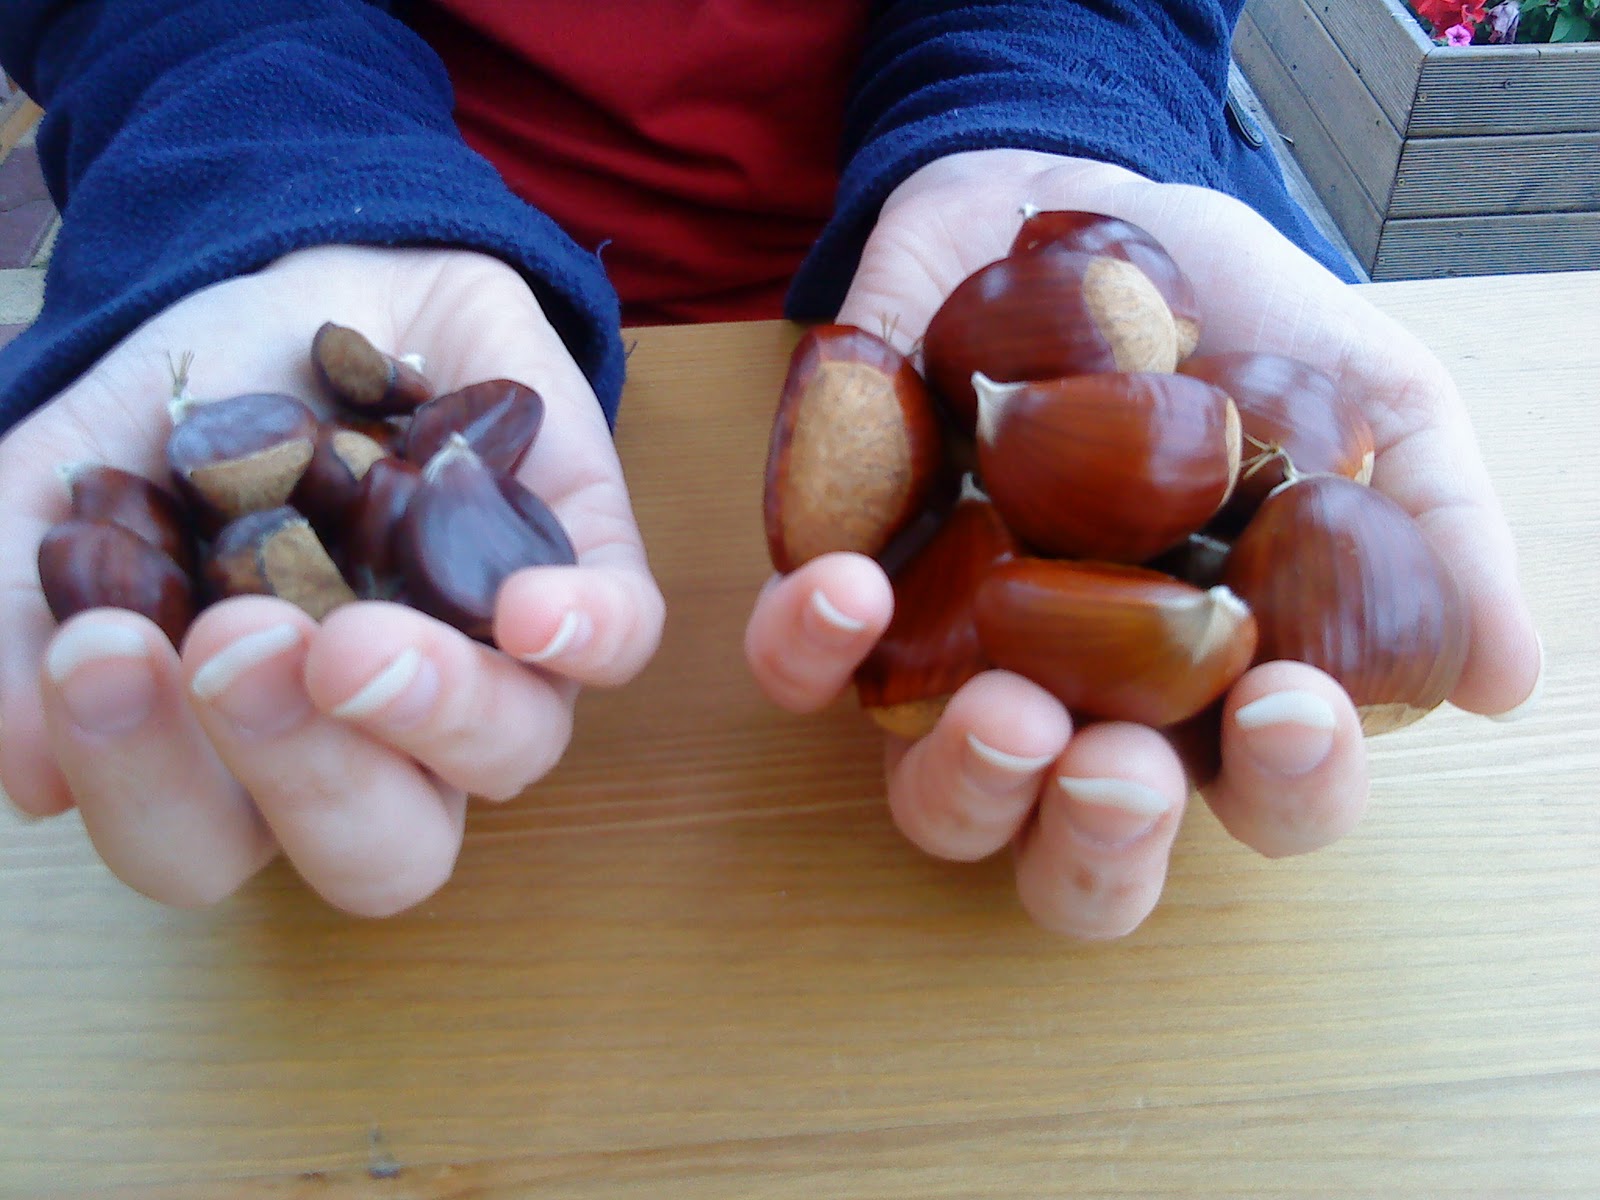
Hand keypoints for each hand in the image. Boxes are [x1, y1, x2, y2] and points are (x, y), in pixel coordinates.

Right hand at [0, 245, 663, 914]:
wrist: (307, 271)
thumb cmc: (188, 411)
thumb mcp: (66, 482)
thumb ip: (14, 610)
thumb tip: (26, 779)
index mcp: (252, 745)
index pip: (203, 843)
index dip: (151, 785)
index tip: (102, 647)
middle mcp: (388, 734)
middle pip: (381, 851)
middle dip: (305, 771)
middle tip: (239, 646)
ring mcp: (498, 657)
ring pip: (510, 755)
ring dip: (431, 709)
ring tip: (355, 635)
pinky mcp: (584, 563)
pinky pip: (623, 637)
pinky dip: (586, 633)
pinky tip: (533, 607)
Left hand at [745, 150, 1540, 938]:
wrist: (1068, 193)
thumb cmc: (1224, 316)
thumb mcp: (1366, 392)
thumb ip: (1435, 522)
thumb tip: (1506, 679)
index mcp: (1217, 680)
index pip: (1265, 793)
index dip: (1286, 785)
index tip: (1284, 705)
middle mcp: (1087, 701)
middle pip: (1086, 860)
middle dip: (1104, 843)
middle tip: (1112, 764)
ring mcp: (957, 657)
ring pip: (942, 805)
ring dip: (969, 784)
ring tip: (1004, 707)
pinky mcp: (848, 588)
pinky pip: (804, 673)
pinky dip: (813, 653)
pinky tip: (851, 590)